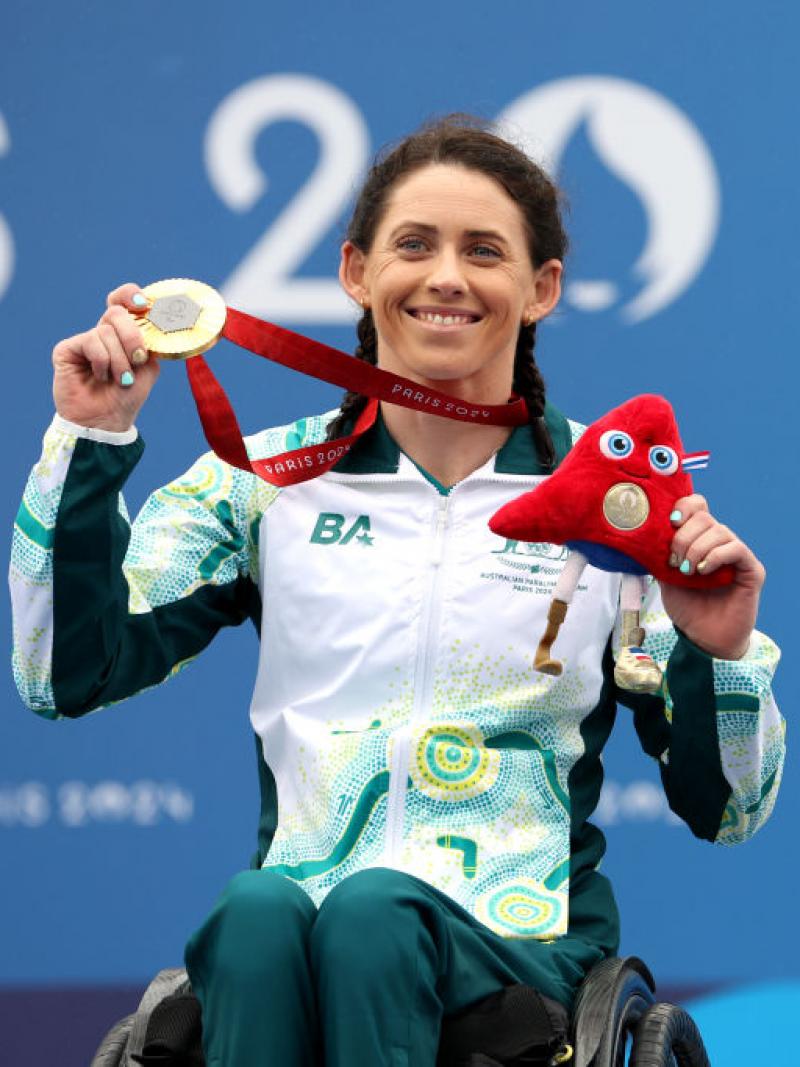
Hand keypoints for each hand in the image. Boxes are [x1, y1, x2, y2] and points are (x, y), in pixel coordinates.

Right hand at [52, 282, 160, 432]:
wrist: (106, 421)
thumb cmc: (126, 397)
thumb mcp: (148, 368)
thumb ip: (150, 344)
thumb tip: (154, 322)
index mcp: (123, 334)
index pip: (123, 300)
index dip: (131, 295)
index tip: (145, 304)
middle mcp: (103, 333)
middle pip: (117, 313)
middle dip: (132, 337)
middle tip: (138, 359)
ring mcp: (85, 340)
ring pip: (106, 331)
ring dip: (120, 359)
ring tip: (119, 379)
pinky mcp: (67, 348)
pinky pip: (91, 341)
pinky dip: (103, 361)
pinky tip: (100, 376)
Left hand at [658, 494, 765, 659]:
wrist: (704, 638)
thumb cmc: (687, 608)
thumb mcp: (664, 578)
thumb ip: (659, 555)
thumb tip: (643, 536)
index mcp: (698, 538)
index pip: (697, 505)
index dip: (684, 506)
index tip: (670, 522)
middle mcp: (719, 541)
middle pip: (704, 516)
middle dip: (683, 536)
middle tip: (674, 561)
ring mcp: (736, 554)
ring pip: (719, 531)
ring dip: (696, 549)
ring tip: (686, 571)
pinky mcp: (751, 569)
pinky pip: (736, 549)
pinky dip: (715, 556)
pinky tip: (703, 571)